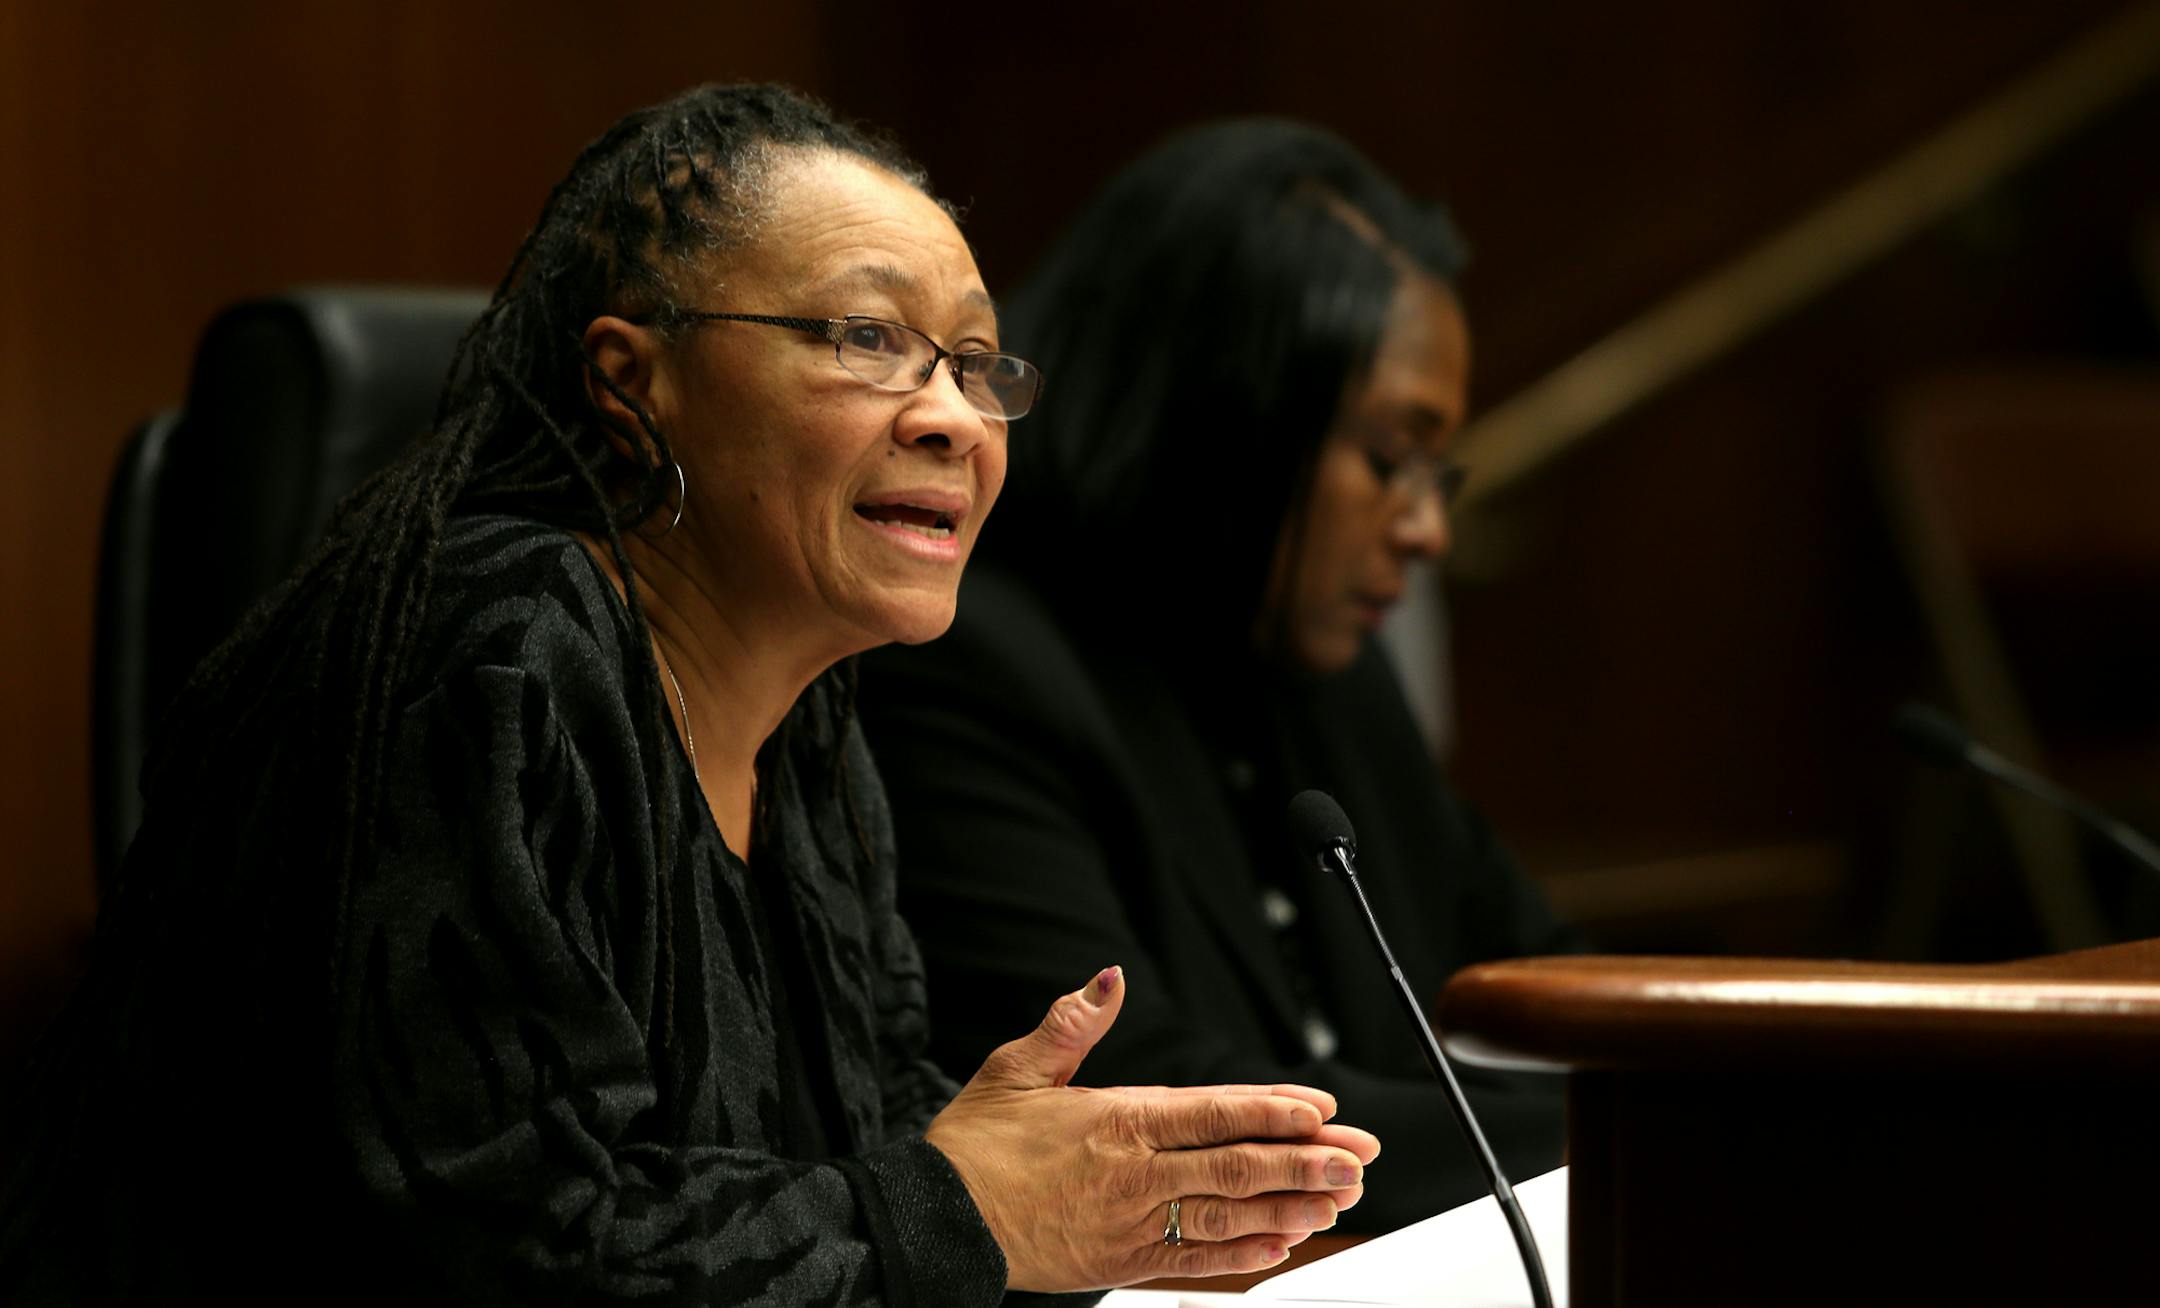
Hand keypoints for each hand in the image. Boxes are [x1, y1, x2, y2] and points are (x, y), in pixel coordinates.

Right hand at [924, 966, 1380, 1291]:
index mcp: (1115, 1119)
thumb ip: (1072, 1022)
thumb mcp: (1015, 1067)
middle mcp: (1134, 1174)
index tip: (1321, 1109)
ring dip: (1289, 1207)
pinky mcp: (1122, 1261)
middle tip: (1359, 1155)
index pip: (1212, 1112)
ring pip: (1228, 1216)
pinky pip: (1196, 1261)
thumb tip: (1110, 978)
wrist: (937, 1221)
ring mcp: (1132, 1222)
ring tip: (1339, 1197)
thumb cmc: (975, 1144)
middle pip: (1236, 1166)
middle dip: (1305, 1160)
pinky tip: (1281, 1244)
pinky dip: (1243, 1254)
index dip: (1272, 1111)